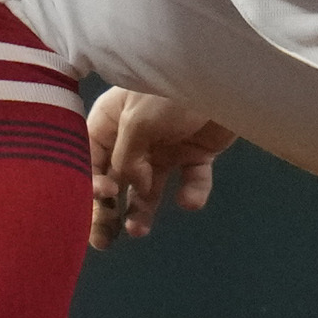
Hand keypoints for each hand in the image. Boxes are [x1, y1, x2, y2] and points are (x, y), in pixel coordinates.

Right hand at [88, 89, 234, 251]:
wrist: (227, 76)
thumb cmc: (172, 88)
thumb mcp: (139, 119)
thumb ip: (126, 157)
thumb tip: (131, 188)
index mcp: (112, 120)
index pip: (90, 157)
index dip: (90, 179)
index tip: (104, 195)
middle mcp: (134, 137)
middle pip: (115, 180)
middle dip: (107, 210)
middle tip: (102, 241)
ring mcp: (165, 147)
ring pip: (148, 188)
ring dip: (141, 211)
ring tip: (138, 231)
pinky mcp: (195, 154)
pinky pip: (190, 182)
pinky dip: (191, 194)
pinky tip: (189, 200)